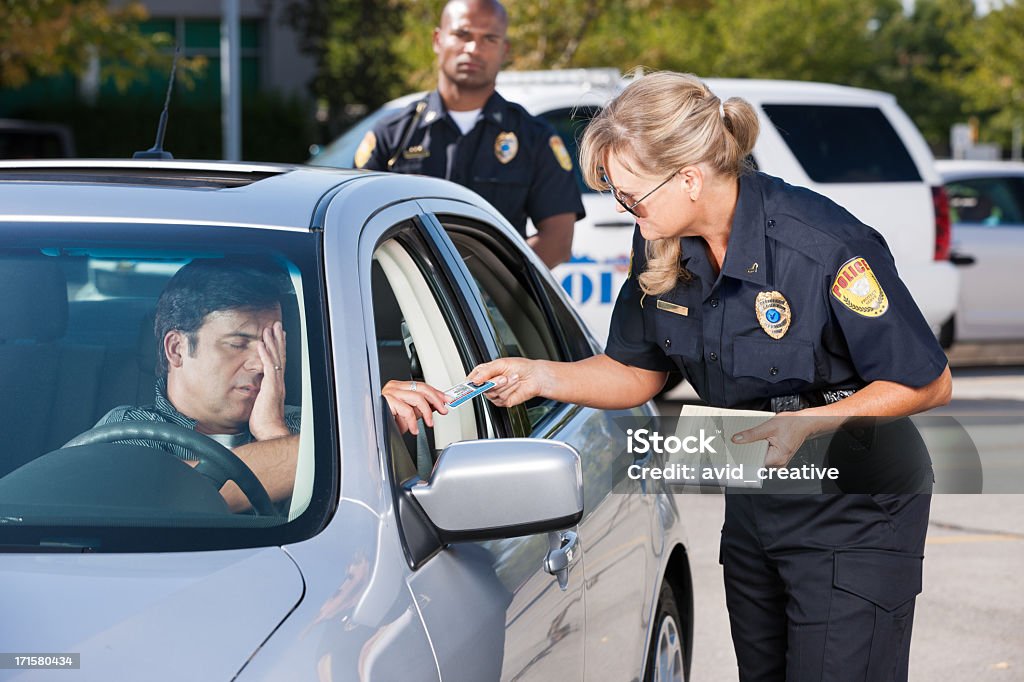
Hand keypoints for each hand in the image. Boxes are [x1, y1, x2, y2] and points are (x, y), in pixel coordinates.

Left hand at [250, 321, 289, 440]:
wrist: (271, 431)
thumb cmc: (265, 423)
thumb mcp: (261, 405)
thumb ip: (259, 394)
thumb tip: (255, 391)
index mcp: (276, 385)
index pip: (278, 363)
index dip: (278, 349)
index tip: (277, 337)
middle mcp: (278, 382)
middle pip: (279, 356)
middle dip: (278, 339)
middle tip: (277, 325)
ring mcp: (276, 383)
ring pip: (275, 358)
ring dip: (272, 342)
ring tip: (269, 329)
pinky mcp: (271, 386)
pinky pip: (268, 366)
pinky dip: (265, 354)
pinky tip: (262, 344)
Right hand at [382, 380, 448, 434]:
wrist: (374, 430)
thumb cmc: (388, 422)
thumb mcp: (408, 413)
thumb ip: (421, 408)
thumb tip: (437, 405)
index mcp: (399, 387)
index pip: (422, 386)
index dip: (437, 393)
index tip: (447, 399)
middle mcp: (395, 387)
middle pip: (422, 388)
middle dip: (436, 399)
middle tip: (444, 410)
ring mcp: (390, 393)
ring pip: (417, 398)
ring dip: (427, 412)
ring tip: (429, 423)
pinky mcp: (387, 402)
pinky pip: (407, 411)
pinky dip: (413, 423)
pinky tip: (415, 430)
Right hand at [469, 357, 546, 407]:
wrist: (535, 376)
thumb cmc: (519, 367)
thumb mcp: (500, 364)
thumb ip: (486, 372)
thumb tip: (474, 380)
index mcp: (485, 373)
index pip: (471, 380)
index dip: (471, 383)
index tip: (474, 383)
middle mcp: (488, 385)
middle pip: (481, 389)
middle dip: (494, 382)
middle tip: (503, 377)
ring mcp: (495, 394)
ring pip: (492, 393)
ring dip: (505, 385)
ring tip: (513, 377)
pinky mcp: (503, 401)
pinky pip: (501, 398)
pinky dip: (510, 390)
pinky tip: (515, 384)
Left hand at [732, 413, 817, 467]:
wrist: (803, 423)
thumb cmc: (791, 424)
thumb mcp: (769, 426)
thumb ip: (751, 434)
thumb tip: (737, 439)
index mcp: (777, 458)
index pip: (754, 463)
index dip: (744, 456)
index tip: (735, 452)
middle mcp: (779, 463)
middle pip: (756, 461)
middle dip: (748, 452)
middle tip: (739, 444)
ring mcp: (779, 462)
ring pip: (760, 458)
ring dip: (754, 450)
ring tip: (752, 440)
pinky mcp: (778, 458)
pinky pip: (764, 456)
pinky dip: (759, 449)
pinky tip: (758, 441)